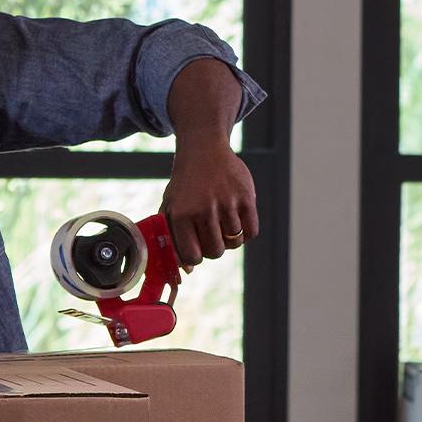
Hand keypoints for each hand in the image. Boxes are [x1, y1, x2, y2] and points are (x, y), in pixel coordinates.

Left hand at [161, 143, 257, 267]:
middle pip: (216, 252)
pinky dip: (246, 231)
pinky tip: (236, 219)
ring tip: (222, 221)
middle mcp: (204, 209)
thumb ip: (173, 239)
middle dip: (214, 247)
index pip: (193, 257)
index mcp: (181, 214)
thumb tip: (187, 271)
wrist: (204, 149)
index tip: (196, 246)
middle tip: (210, 231)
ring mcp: (227, 203)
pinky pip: (251, 231)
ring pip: (234, 242)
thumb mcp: (171, 207)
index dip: (196, 256)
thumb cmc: (185, 185)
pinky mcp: (246, 197)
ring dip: (229, 237)